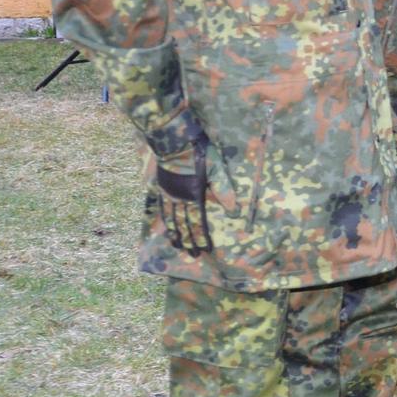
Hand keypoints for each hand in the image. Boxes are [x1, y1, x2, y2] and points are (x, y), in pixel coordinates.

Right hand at [156, 137, 214, 253]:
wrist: (173, 141)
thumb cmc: (199, 152)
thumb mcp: (216, 169)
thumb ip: (224, 190)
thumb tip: (234, 212)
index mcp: (194, 196)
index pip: (198, 222)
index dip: (201, 237)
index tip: (205, 250)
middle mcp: (180, 198)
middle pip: (184, 225)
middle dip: (189, 241)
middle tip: (193, 255)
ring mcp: (169, 194)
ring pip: (172, 219)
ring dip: (176, 234)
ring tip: (178, 246)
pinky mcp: (162, 188)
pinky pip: (162, 209)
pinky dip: (165, 221)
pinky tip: (166, 227)